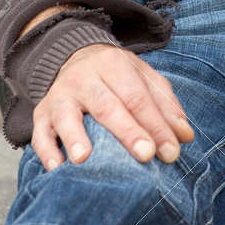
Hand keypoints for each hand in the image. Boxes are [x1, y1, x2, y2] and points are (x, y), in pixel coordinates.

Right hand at [29, 43, 195, 171]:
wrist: (73, 56)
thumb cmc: (117, 77)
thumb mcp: (143, 79)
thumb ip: (165, 105)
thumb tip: (184, 136)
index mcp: (115, 65)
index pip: (138, 96)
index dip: (156, 124)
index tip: (171, 151)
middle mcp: (85, 77)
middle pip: (107, 105)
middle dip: (128, 131)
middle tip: (146, 155)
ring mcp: (60, 95)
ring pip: (67, 115)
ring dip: (75, 137)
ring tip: (84, 159)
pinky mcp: (42, 112)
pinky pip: (40, 131)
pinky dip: (46, 150)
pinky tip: (57, 167)